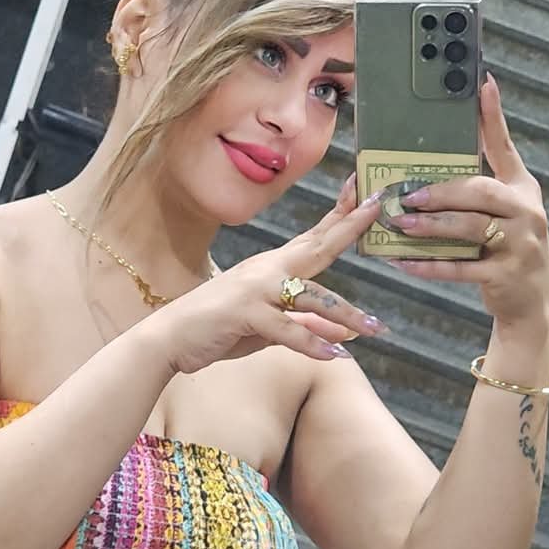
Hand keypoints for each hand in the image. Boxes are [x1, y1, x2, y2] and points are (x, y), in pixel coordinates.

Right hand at [147, 180, 387, 374]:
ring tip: (375, 328)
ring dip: (346, 313)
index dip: (340, 216)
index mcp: (272, 267)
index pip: (313, 238)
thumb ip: (306, 327)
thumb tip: (344, 334)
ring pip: (310, 296)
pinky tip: (334, 355)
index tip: (366, 193)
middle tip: (378, 207)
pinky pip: (286, 329)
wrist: (169, 337)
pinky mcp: (244, 313)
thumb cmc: (218, 328)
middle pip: (316, 248)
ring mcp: (255, 289)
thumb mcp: (268, 328)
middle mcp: (266, 270)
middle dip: (348, 227)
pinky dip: (311, 343)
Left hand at [385, 74, 548, 326]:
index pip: (504, 147)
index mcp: (521, 189)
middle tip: (408, 194)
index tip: (481, 84)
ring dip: (431, 226)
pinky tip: (403, 262)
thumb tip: (431, 167)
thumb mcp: (502, 213)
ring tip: (401, 223)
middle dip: (442, 191)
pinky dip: (429, 266)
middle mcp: (526, 212)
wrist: (529, 301)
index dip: (493, 117)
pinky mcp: (505, 275)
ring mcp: (520, 244)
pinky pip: (461, 268)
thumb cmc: (505, 248)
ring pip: (470, 228)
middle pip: (481, 192)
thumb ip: (476, 189)